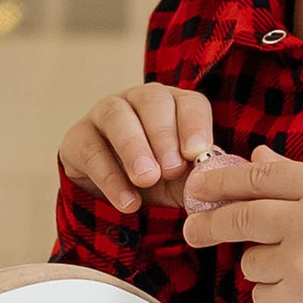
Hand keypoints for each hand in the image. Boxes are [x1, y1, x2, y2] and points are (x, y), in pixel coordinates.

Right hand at [59, 82, 218, 215]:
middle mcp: (139, 100)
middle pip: (152, 100)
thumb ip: (201, 178)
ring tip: (146, 179)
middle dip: (163, 135)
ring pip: (117, 117)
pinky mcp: (79, 138)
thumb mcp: (184, 181)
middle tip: (171, 169)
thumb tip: (224, 182)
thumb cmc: (160, 180)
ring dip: (134, 148)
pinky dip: (110, 178)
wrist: (117, 194)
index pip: (189, 103)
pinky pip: (92, 150)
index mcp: (174, 105)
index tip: (196, 153)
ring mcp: (105, 113)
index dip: (194, 125)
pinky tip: (127, 202)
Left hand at [181, 144, 302, 302]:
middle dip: (210, 223)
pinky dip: (275, 294)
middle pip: (241, 218)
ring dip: (263, 264)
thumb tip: (255, 157)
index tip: (197, 185)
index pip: (257, 178)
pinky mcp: (297, 301)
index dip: (220, 181)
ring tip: (301, 265)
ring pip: (250, 261)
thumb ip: (292, 177)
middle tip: (193, 228)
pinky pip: (261, 294)